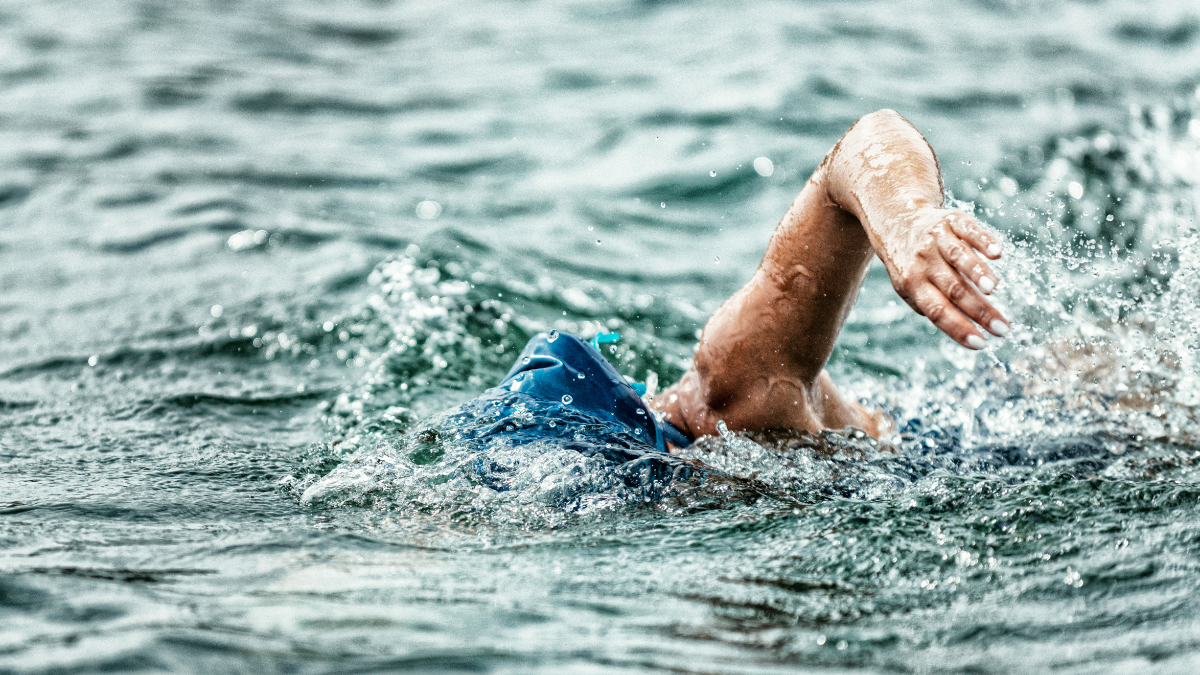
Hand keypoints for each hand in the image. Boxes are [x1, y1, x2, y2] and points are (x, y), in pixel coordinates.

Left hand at [882, 207, 1008, 349]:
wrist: (897, 221)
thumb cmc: (912, 266)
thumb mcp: (912, 290)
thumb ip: (934, 309)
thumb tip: (967, 332)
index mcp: (913, 284)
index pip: (937, 311)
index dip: (958, 328)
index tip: (982, 344)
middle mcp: (924, 262)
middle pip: (954, 289)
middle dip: (980, 311)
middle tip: (1003, 329)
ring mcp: (937, 239)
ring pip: (958, 257)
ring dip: (976, 272)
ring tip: (993, 288)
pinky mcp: (952, 220)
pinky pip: (969, 230)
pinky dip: (983, 241)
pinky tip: (997, 253)